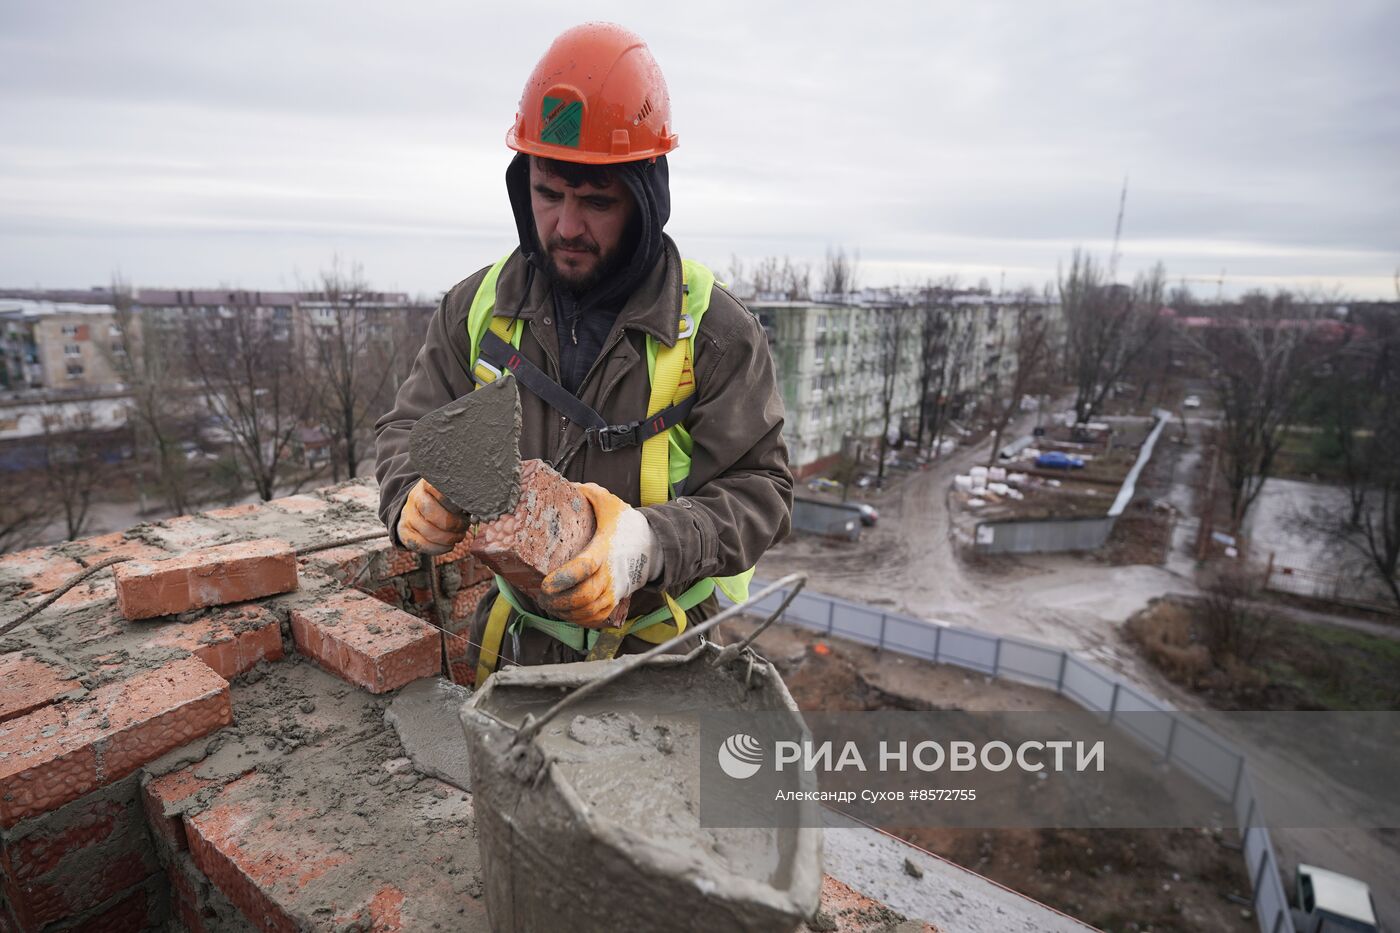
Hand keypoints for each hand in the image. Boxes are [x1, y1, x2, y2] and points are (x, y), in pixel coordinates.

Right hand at [397, 478, 467, 554]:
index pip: (437, 489)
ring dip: (448, 538)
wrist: (419, 509)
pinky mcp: (405, 532)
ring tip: (458, 536)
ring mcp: (408, 515)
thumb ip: (462, 501)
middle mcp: (415, 497)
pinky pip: (421, 544)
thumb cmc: (445, 502)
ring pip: (427, 531)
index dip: (453, 502)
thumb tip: (476, 516)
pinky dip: (439, 548)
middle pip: (430, 511)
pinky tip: (448, 545)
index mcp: (428, 484)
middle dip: (452, 523)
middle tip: (464, 526)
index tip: (464, 509)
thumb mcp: (452, 494)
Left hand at [539, 483, 657, 626]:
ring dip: (569, 613)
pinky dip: (583, 620)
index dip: (564, 578)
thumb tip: (564, 485)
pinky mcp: (618, 598)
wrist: (654, 544)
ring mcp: (616, 588)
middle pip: (586, 595)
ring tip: (552, 606)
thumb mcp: (608, 502)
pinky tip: (569, 615)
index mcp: (605, 548)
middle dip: (561, 601)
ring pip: (591, 610)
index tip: (546, 584)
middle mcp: (611, 572)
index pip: (585, 567)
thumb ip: (587, 493)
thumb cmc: (625, 523)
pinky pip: (600, 617)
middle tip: (544, 597)